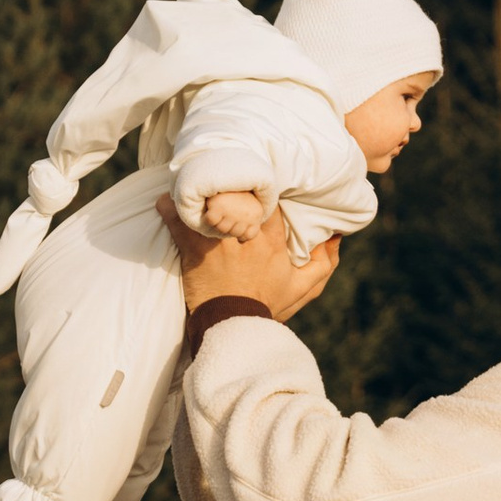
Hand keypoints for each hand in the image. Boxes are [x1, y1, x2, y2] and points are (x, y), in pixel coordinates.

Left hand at [162, 197, 341, 321]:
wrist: (233, 329)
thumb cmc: (266, 306)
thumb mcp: (303, 287)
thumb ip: (324, 262)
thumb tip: (336, 235)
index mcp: (273, 239)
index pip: (270, 200)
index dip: (262, 186)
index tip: (253, 181)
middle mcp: (248, 235)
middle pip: (239, 194)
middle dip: (229, 181)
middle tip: (217, 171)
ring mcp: (220, 241)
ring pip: (209, 203)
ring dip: (196, 192)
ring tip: (187, 181)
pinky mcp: (195, 251)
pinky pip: (179, 223)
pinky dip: (169, 210)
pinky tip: (164, 201)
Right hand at [193, 188, 269, 243]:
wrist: (227, 170)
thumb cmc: (237, 191)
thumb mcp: (249, 206)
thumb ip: (249, 224)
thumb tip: (241, 241)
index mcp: (256, 214)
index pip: (247, 236)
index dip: (240, 232)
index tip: (237, 221)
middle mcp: (246, 214)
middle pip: (233, 233)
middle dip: (228, 226)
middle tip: (226, 212)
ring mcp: (232, 211)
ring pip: (221, 229)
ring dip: (218, 221)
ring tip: (220, 209)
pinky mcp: (217, 207)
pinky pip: (210, 221)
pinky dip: (207, 216)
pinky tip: (211, 207)